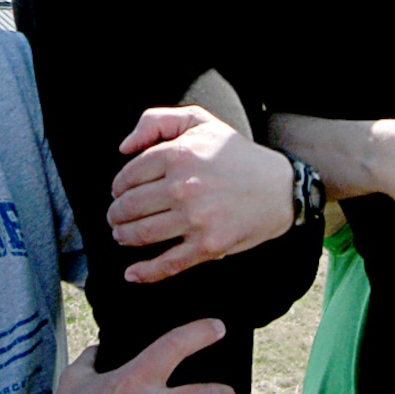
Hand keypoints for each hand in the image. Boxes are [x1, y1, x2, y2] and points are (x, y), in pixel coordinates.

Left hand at [108, 107, 294, 282]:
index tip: (118, 193)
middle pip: (129, 206)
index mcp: (178, 154)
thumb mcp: (199, 120)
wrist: (280, 188)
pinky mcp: (207, 246)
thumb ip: (155, 121)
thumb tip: (123, 148)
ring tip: (121, 235)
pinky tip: (132, 273)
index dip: (118, 187)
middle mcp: (183, 186)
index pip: (128, 175)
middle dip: (116, 214)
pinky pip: (167, 264)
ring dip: (124, 236)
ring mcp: (195, 219)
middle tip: (115, 217)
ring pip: (141, 234)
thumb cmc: (236, 154)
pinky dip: (145, 272)